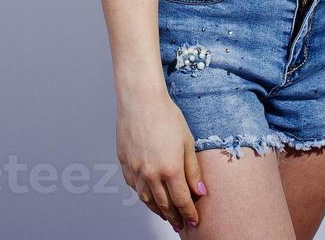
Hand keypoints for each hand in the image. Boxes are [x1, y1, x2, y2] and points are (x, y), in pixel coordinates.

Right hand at [118, 89, 205, 231]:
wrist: (140, 99)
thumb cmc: (166, 115)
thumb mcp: (187, 142)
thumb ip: (192, 170)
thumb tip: (200, 191)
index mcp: (169, 169)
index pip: (182, 201)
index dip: (189, 214)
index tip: (194, 221)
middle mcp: (150, 173)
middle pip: (163, 204)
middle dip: (173, 217)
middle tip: (180, 225)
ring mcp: (135, 169)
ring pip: (146, 199)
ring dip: (157, 210)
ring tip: (165, 214)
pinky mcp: (124, 162)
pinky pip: (133, 186)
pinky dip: (142, 194)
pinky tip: (148, 195)